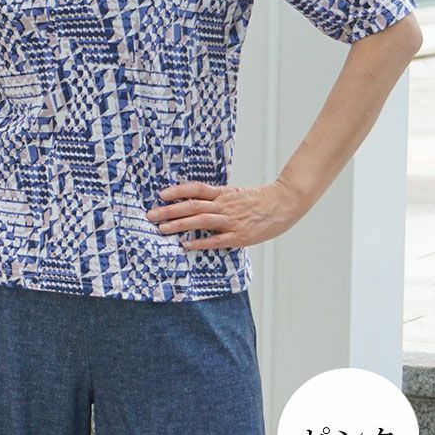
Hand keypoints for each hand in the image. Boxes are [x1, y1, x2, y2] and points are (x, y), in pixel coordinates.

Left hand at [145, 180, 303, 249]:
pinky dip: (200, 243)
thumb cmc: (259, 200)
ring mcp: (231, 221)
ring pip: (200, 221)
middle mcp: (224, 205)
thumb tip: (197, 202)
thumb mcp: (236, 193)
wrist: (283, 204)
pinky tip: (186, 245)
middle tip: (151, 215)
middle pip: (192, 206)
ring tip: (162, 229)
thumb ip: (218, 198)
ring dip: (179, 225)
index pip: (196, 189)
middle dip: (170, 210)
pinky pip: (216, 240)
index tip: (161, 195)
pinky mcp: (239, 236)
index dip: (178, 191)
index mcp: (223, 193)